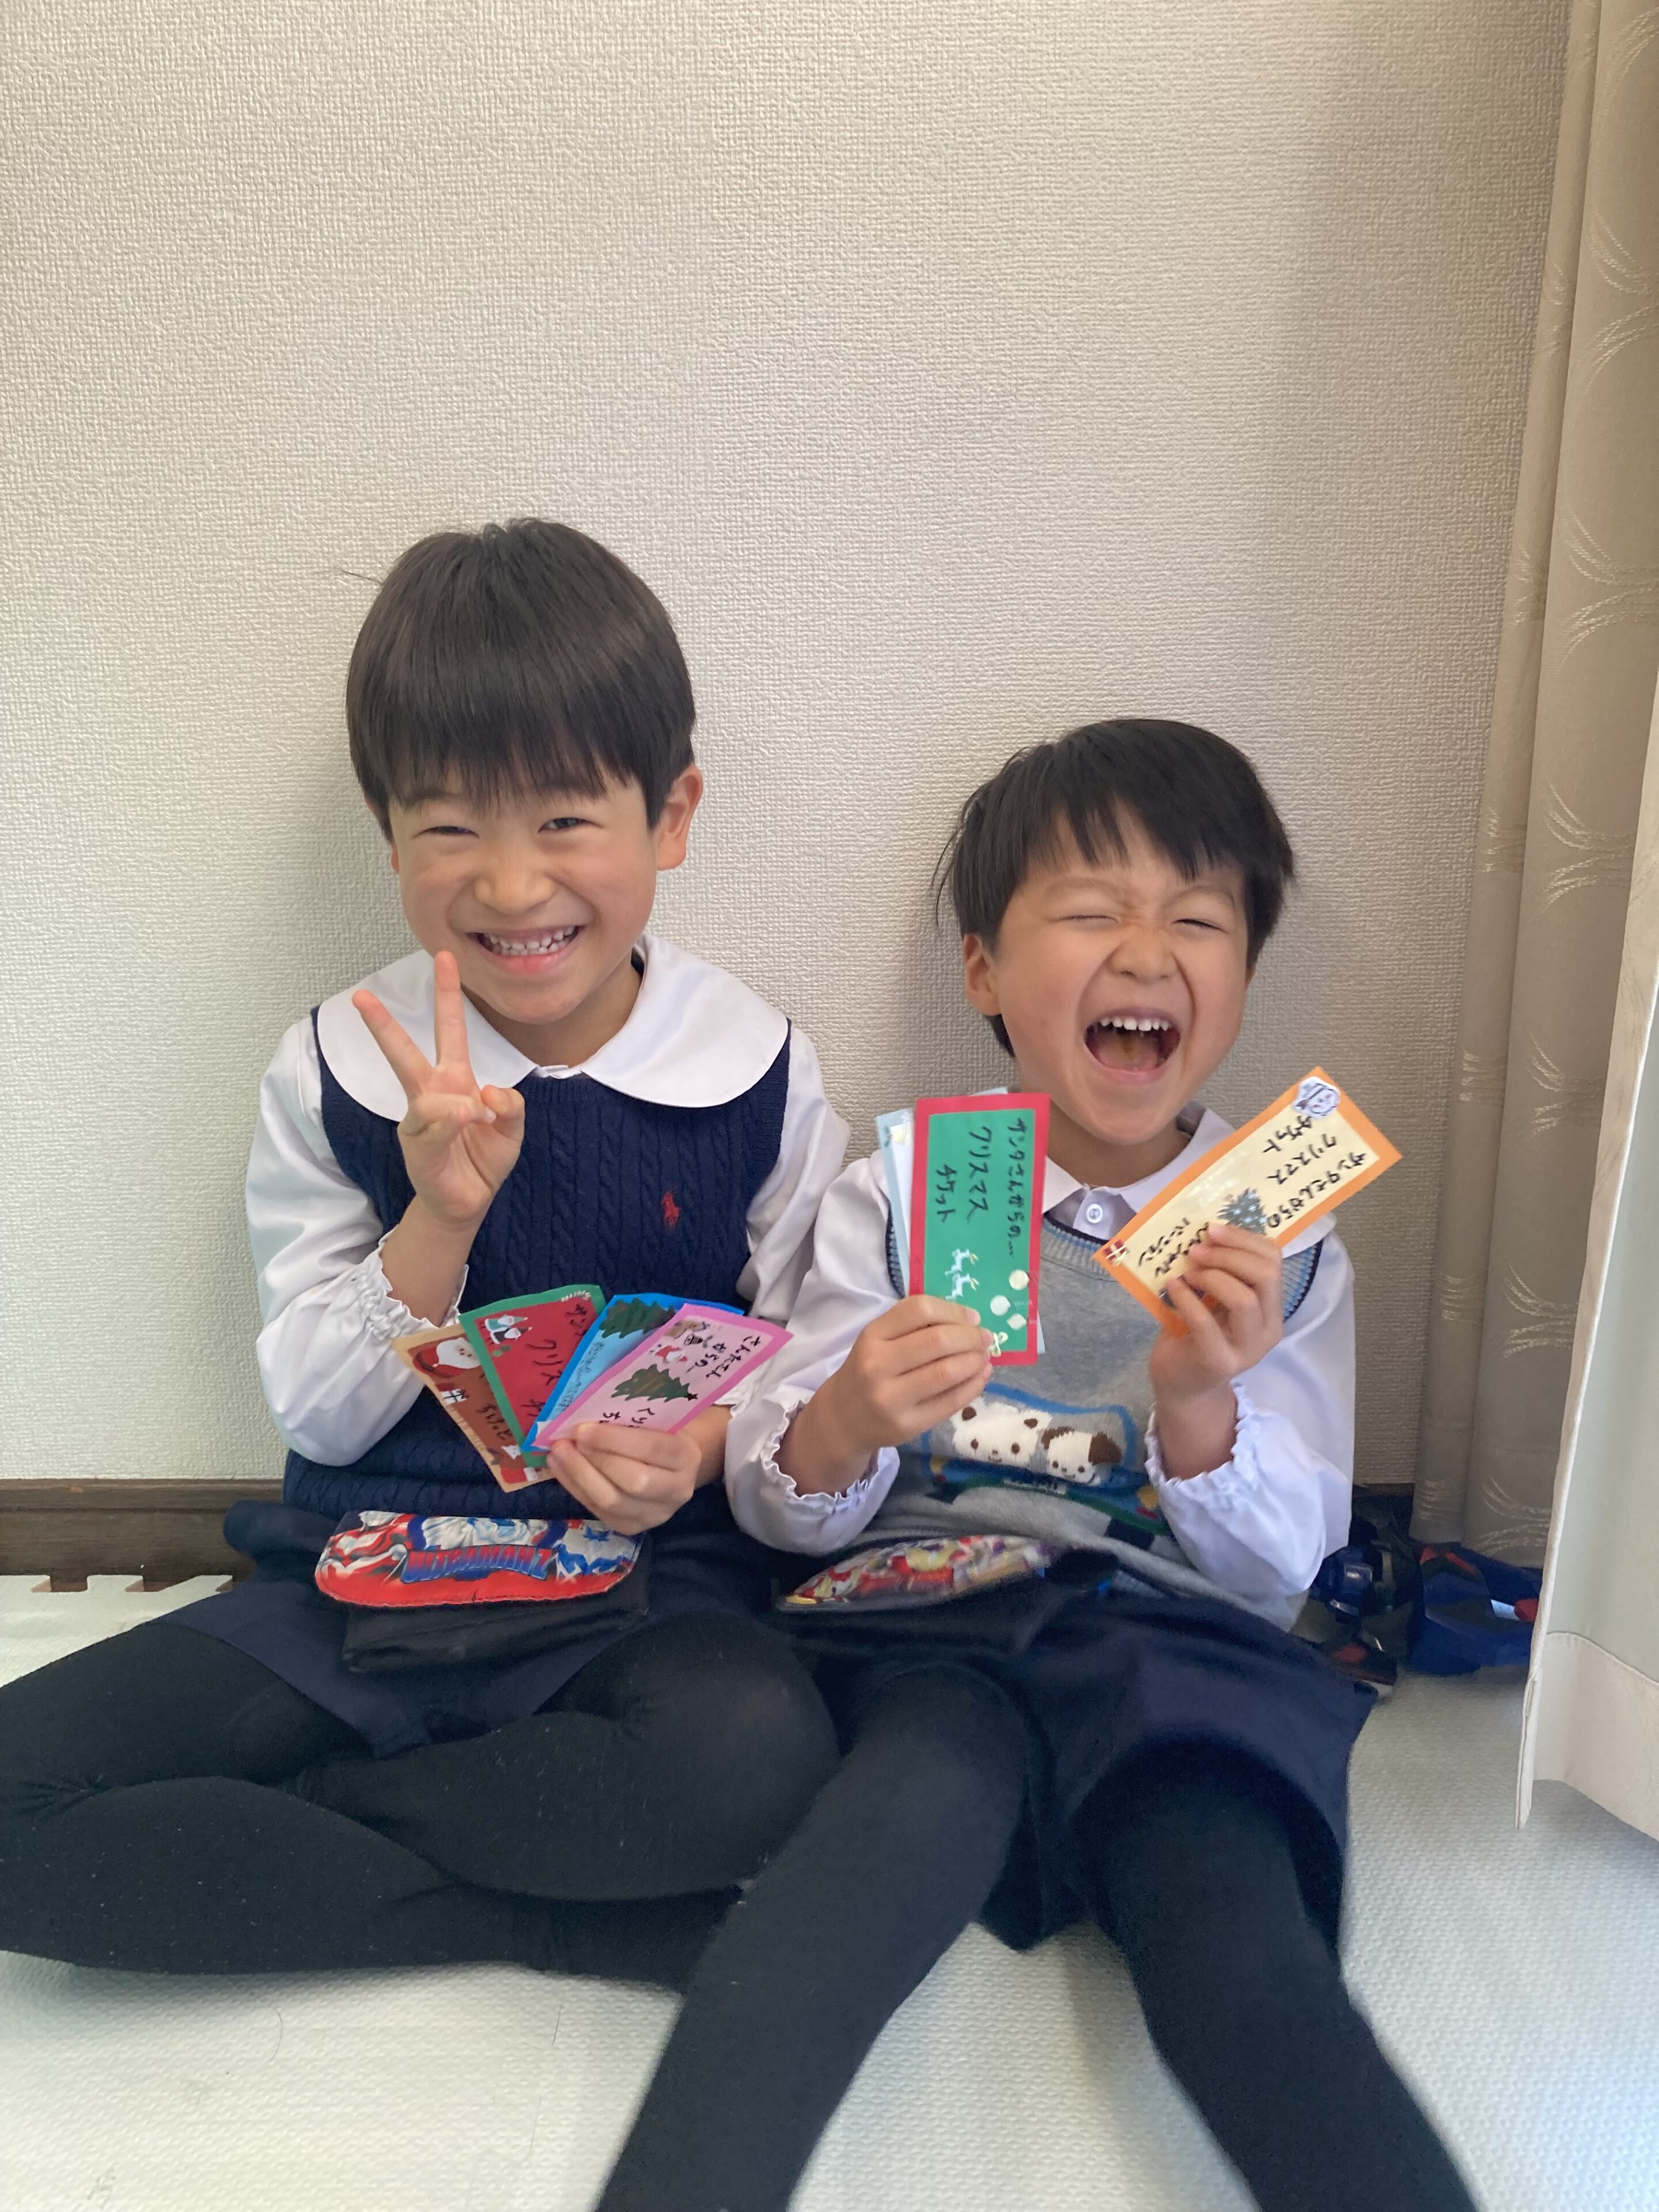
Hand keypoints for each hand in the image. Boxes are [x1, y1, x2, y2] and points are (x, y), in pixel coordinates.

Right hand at [354, 950, 525, 1231]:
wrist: (468, 1200)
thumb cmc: (483, 1158)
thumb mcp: (512, 1128)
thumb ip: (511, 1106)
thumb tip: (488, 1092)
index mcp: (454, 1080)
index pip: (450, 1030)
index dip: (447, 994)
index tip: (444, 957)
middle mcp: (431, 1095)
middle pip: (404, 1053)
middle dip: (383, 1024)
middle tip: (361, 995)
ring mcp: (420, 1122)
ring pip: (427, 1099)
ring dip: (453, 1107)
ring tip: (473, 1115)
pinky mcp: (418, 1148)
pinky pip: (434, 1127)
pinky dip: (453, 1123)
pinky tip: (466, 1122)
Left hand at [546, 1408, 726, 1535]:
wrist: (671, 1467)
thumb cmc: (658, 1433)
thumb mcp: (655, 1420)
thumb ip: (631, 1418)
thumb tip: (584, 1412)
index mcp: (686, 1456)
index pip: (652, 1448)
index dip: (614, 1439)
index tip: (582, 1428)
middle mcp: (677, 1490)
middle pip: (634, 1481)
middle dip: (595, 1460)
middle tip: (566, 1440)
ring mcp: (655, 1514)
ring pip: (612, 1501)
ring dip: (578, 1475)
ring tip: (557, 1453)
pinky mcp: (631, 1527)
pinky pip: (597, 1511)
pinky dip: (574, 1487)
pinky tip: (558, 1468)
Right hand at [779, 1297, 994, 1495]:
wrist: (842, 1419)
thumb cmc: (868, 1371)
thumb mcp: (878, 1340)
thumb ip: (914, 1325)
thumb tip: (969, 1319)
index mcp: (872, 1336)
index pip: (919, 1310)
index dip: (953, 1311)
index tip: (972, 1317)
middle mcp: (878, 1365)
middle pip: (938, 1341)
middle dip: (970, 1337)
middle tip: (985, 1338)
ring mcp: (892, 1398)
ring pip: (947, 1372)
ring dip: (975, 1361)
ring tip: (983, 1356)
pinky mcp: (908, 1425)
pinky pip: (950, 1402)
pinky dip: (973, 1385)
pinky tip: (980, 1376)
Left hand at [1149, 1221, 1282, 1480]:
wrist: (1182, 1381)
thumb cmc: (1197, 1332)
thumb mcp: (1216, 1298)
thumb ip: (1222, 1271)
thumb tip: (1209, 1229)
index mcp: (1272, 1307)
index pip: (1274, 1261)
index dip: (1245, 1239)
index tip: (1213, 1229)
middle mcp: (1268, 1328)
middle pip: (1265, 1276)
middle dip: (1229, 1254)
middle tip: (1197, 1249)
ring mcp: (1246, 1348)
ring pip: (1244, 1299)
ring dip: (1212, 1275)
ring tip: (1188, 1271)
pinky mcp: (1218, 1361)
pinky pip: (1204, 1321)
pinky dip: (1185, 1297)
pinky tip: (1173, 1287)